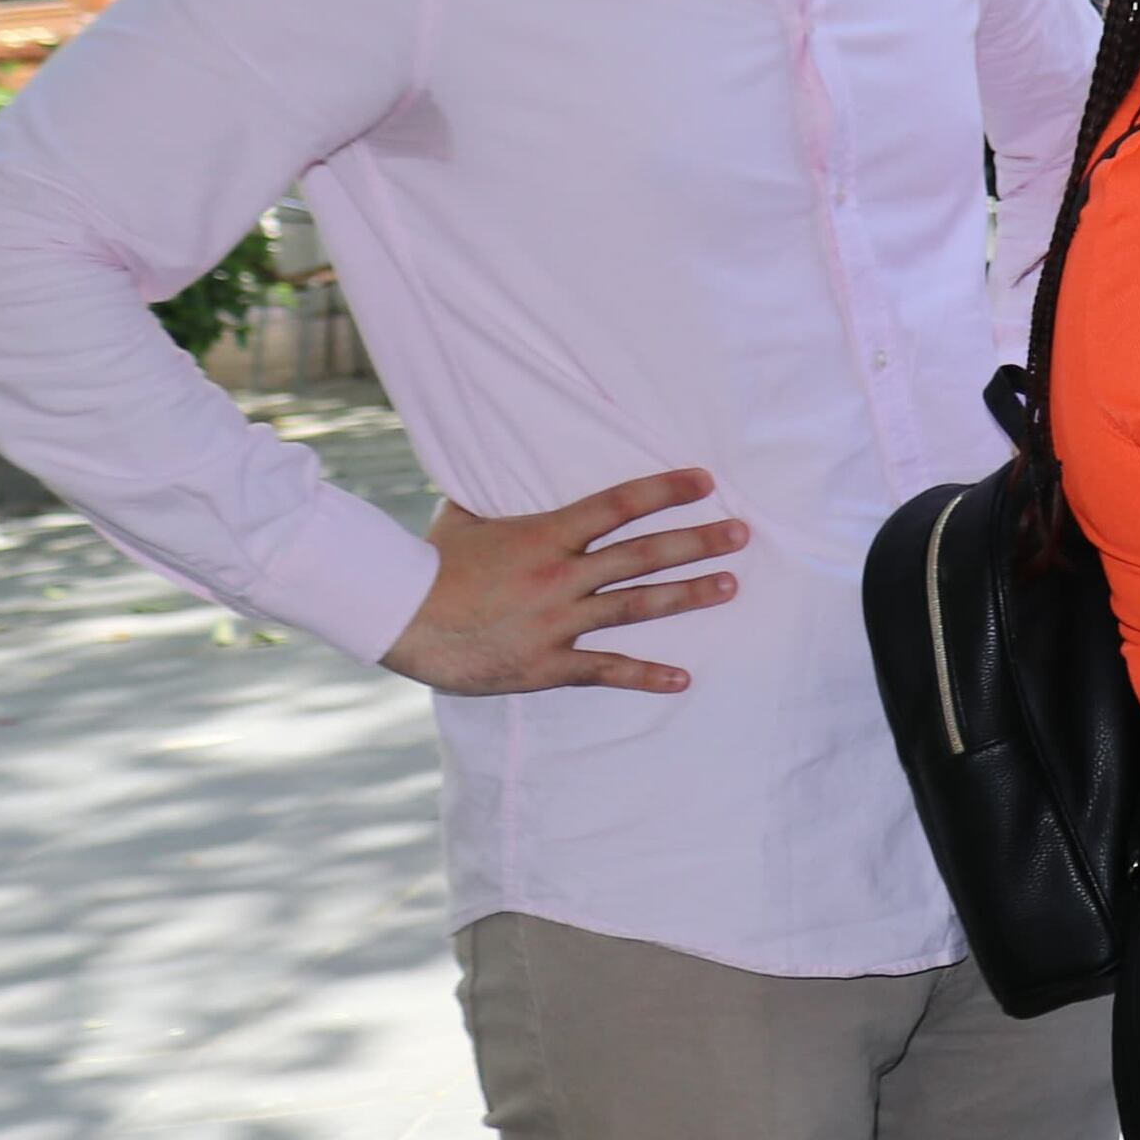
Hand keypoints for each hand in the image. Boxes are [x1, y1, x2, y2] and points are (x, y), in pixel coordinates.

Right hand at [380, 468, 747, 694]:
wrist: (397, 618)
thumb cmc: (429, 564)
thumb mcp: (463, 519)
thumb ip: (493, 497)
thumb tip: (489, 462)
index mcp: (544, 536)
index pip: (617, 505)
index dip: (664, 491)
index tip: (706, 481)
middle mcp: (560, 576)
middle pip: (642, 555)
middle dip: (697, 542)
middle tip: (742, 532)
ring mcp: (557, 621)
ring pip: (636, 606)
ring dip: (688, 596)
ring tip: (730, 586)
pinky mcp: (547, 664)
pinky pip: (606, 670)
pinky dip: (646, 676)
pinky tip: (683, 678)